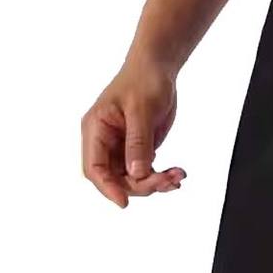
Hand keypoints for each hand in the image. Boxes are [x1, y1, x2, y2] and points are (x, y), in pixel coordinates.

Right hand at [81, 59, 185, 207]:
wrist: (158, 70)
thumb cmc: (144, 81)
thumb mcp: (141, 111)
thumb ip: (138, 143)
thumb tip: (136, 173)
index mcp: (96, 129)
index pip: (95, 168)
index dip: (107, 187)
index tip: (124, 202)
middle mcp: (105, 142)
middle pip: (115, 178)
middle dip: (140, 185)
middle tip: (167, 181)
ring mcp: (121, 147)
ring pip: (131, 178)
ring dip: (154, 183)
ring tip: (177, 177)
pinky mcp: (137, 149)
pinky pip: (145, 171)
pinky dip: (160, 177)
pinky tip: (176, 175)